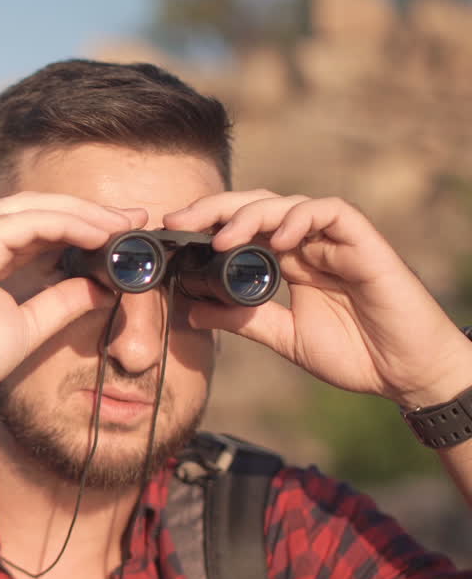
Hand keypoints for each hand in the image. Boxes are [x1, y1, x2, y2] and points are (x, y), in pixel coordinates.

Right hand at [0, 192, 143, 410]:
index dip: (83, 224)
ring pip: (36, 207)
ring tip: (122, 222)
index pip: (39, 225)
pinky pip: (27, 222)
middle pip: (41, 207)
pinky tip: (98, 233)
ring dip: (84, 212)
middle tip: (135, 217)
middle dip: (90, 210)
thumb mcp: (25, 328)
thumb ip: (59, 303)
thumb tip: (101, 288)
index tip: (123, 233)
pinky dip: (67, 222)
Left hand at [164, 190, 471, 407]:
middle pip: (257, 207)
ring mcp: (336, 241)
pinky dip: (300, 218)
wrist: (407, 374)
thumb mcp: (285, 338)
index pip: (242, 228)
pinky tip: (277, 238)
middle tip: (180, 221)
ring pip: (287, 204)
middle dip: (216, 209)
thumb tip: (191, 308)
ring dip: (250, 215)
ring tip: (221, 239)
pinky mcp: (364, 242)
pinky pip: (330, 212)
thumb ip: (243, 320)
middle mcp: (309, 244)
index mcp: (289, 262)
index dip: (207, 224)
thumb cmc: (356, 355)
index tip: (171, 233)